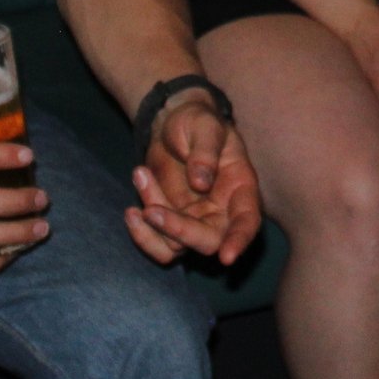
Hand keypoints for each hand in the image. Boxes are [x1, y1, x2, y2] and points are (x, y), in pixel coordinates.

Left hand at [127, 97, 262, 266]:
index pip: (247, 220)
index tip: (227, 256)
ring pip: (177, 244)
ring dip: (153, 222)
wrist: (171, 124)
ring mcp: (195, 222)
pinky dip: (142, 235)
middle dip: (179, 231)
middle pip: (208, 240)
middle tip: (150, 210)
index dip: (240, 239)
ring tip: (141, 175)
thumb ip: (205, 151)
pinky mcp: (170, 225)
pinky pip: (158, 245)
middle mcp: (222, 213)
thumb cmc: (197, 121)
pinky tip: (130, 212)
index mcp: (240, 188)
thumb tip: (201, 182)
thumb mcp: (205, 125)